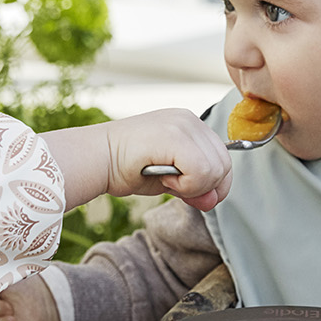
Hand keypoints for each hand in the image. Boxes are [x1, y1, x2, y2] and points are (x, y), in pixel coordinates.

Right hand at [43, 109, 231, 211]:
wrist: (96, 159)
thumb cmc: (126, 167)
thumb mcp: (170, 179)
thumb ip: (195, 186)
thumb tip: (214, 200)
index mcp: (190, 126)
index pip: (222, 158)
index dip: (211, 183)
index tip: (187, 189)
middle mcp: (190, 120)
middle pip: (224, 165)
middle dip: (204, 186)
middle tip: (172, 183)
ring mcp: (183, 125)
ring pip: (215, 170)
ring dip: (192, 185)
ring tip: (165, 178)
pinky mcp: (175, 136)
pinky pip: (201, 172)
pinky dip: (186, 184)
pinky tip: (164, 178)